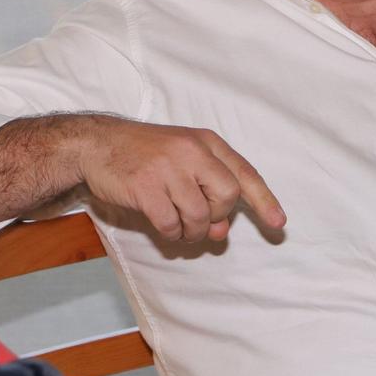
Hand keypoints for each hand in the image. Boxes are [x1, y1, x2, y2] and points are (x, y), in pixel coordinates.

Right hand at [77, 116, 285, 241]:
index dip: (264, 201)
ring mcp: (168, 168)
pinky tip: (165, 226)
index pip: (245, 173)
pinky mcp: (146, 187)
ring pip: (200, 215)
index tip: (279, 225)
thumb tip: (222, 233)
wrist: (97, 144)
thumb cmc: (145, 155)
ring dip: (193, 230)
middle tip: (198, 217)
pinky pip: (171, 224)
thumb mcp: (182, 164)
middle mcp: (192, 151)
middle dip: (217, 216)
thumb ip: (207, 193)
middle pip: (228, 196)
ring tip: (180, 226)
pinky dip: (172, 233)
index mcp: (207, 142)